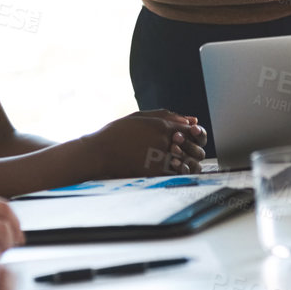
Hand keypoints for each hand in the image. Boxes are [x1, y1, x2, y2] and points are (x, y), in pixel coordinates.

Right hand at [82, 111, 203, 176]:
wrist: (100, 152)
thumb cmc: (118, 132)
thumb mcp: (141, 117)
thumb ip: (166, 116)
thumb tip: (189, 120)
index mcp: (161, 125)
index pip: (189, 130)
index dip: (190, 136)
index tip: (183, 141)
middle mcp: (164, 139)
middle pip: (190, 146)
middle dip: (190, 150)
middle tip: (181, 153)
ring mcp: (160, 155)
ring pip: (184, 161)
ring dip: (183, 162)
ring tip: (173, 162)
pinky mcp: (154, 171)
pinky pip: (174, 173)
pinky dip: (175, 172)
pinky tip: (166, 170)